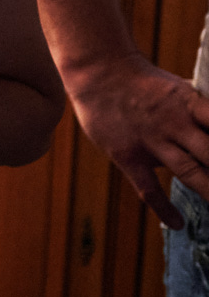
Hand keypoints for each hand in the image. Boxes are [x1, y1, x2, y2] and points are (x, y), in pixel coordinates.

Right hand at [63, 53, 208, 228]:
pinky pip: (148, 188)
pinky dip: (164, 209)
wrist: (98, 73)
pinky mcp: (128, 156)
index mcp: (191, 104)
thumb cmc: (142, 81)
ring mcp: (151, 141)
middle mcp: (175, 124)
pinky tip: (178, 223)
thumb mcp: (179, 89)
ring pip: (190, 173)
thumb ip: (201, 112)